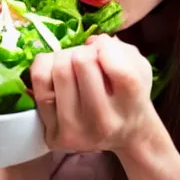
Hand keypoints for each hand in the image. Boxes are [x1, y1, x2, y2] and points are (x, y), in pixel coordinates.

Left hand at [29, 34, 159, 153]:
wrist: (123, 136)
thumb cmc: (130, 96)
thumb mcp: (140, 70)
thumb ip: (121, 51)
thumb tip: (90, 43)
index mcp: (131, 106)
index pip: (120, 70)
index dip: (107, 49)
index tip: (104, 51)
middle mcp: (104, 123)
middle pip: (82, 62)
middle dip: (83, 51)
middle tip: (88, 59)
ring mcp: (76, 131)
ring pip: (57, 71)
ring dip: (63, 57)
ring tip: (72, 65)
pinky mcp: (53, 134)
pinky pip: (38, 83)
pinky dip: (46, 67)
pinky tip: (57, 74)